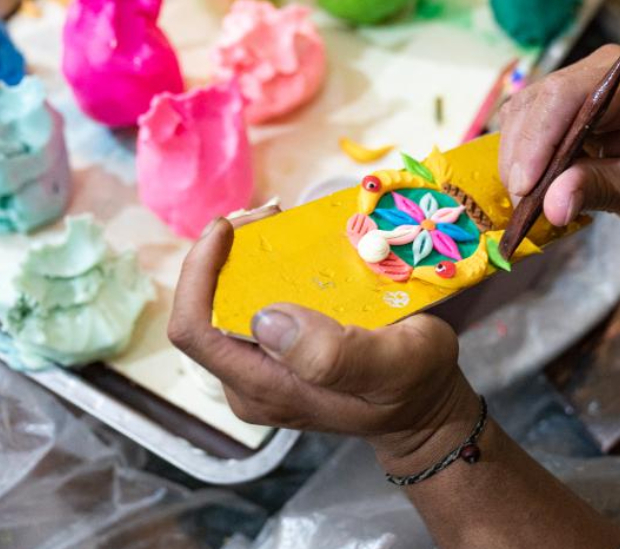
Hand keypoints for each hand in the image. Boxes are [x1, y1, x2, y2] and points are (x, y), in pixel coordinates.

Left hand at [168, 208, 481, 471]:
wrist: (423, 406)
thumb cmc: (415, 384)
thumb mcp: (396, 365)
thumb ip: (336, 355)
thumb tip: (265, 320)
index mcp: (268, 387)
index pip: (196, 330)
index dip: (198, 273)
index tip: (228, 228)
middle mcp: (251, 382)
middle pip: (206, 309)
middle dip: (225, 253)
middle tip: (270, 214)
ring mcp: (260, 370)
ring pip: (225, 304)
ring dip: (244, 257)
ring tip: (280, 222)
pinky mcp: (274, 357)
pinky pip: (249, 306)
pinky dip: (263, 269)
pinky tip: (291, 248)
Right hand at [498, 44, 619, 229]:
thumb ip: (600, 190)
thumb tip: (551, 207)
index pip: (567, 97)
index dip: (537, 142)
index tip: (525, 188)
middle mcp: (603, 68)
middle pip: (539, 102)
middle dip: (522, 156)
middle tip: (522, 207)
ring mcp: (584, 78)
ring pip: (527, 110)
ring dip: (519, 156)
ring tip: (528, 200)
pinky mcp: (571, 96)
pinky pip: (534, 119)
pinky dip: (527, 153)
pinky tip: (535, 184)